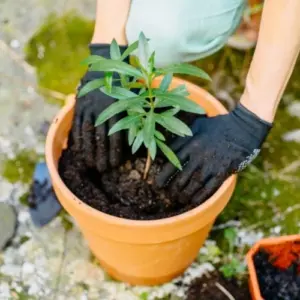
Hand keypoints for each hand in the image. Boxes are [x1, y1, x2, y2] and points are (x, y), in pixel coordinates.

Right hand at [72, 44, 127, 171]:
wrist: (106, 63)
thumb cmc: (124, 83)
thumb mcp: (133, 97)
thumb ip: (136, 115)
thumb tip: (142, 136)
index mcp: (118, 108)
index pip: (116, 135)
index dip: (116, 151)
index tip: (116, 164)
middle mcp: (102, 109)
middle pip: (101, 137)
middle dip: (102, 155)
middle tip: (102, 170)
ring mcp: (89, 107)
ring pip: (88, 133)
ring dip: (89, 150)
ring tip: (90, 164)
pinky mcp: (80, 105)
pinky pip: (77, 124)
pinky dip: (78, 138)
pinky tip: (79, 150)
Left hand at [155, 103, 271, 204]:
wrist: (243, 128)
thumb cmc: (217, 126)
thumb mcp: (196, 126)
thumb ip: (181, 138)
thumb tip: (167, 150)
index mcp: (190, 144)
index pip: (171, 164)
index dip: (162, 177)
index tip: (156, 185)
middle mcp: (198, 155)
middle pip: (180, 178)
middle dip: (172, 190)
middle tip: (168, 195)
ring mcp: (211, 164)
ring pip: (193, 185)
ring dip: (184, 195)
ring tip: (179, 199)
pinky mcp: (223, 171)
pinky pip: (209, 188)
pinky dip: (199, 197)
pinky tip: (193, 201)